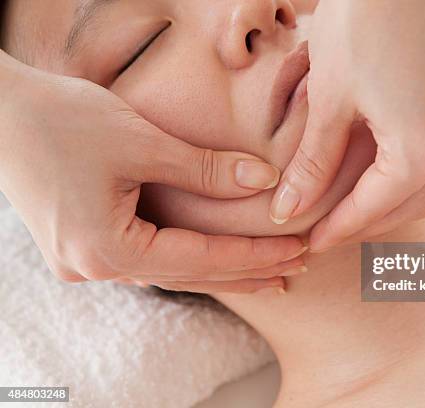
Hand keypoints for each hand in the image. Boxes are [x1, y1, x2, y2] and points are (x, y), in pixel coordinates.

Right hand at [0, 52, 305, 292]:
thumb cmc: (61, 119)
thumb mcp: (143, 143)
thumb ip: (207, 170)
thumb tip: (265, 181)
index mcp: (108, 250)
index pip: (202, 260)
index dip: (255, 256)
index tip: (297, 250)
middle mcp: (94, 267)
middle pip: (189, 275)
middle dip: (246, 271)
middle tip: (295, 268)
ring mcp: (83, 260)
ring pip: (169, 271)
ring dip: (218, 268)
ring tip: (266, 271)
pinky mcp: (80, 246)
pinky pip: (145, 259)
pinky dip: (184, 257)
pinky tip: (210, 258)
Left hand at [269, 0, 424, 250]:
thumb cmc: (363, 22)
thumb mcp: (329, 100)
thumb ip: (313, 164)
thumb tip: (289, 210)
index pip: (373, 209)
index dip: (337, 229)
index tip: (311, 242)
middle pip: (410, 206)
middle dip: (369, 222)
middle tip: (331, 228)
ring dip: (402, 204)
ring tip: (364, 206)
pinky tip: (397, 168)